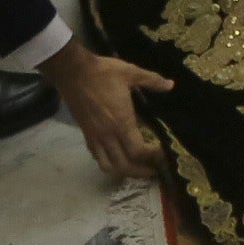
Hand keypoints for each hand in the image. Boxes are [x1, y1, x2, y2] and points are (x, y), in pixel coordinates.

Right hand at [42, 37, 175, 182]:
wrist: (73, 72)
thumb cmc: (103, 72)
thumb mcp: (131, 73)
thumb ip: (152, 80)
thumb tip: (171, 85)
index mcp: (121, 122)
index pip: (138, 151)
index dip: (152, 157)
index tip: (163, 153)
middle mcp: (108, 135)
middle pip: (124, 166)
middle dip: (141, 172)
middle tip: (154, 169)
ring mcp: (95, 137)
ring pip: (108, 166)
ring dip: (124, 172)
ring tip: (137, 168)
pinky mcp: (86, 135)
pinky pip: (97, 157)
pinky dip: (109, 163)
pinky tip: (117, 157)